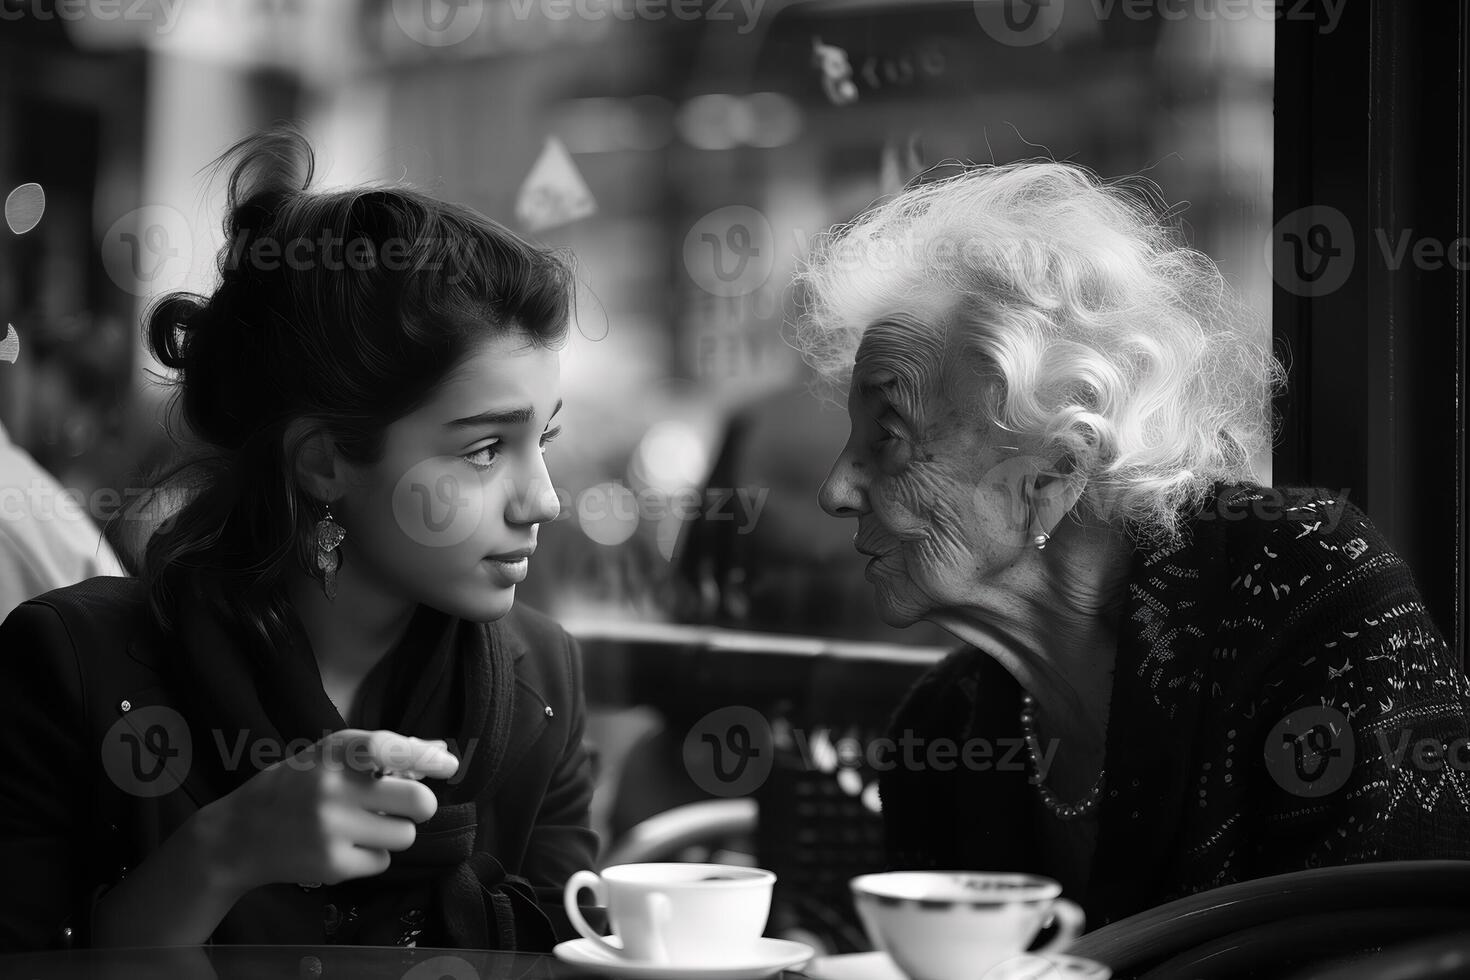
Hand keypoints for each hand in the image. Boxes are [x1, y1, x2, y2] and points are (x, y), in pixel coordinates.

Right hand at [194, 728, 458, 893]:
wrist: (238, 835)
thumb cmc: (293, 788)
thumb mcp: (328, 757)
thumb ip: (381, 752)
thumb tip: (438, 749)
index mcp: (334, 752)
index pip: (391, 747)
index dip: (426, 757)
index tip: (449, 764)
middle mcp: (334, 786)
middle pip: (418, 801)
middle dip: (421, 806)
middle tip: (408, 807)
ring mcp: (332, 828)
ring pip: (405, 835)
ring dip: (394, 832)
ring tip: (364, 827)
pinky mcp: (331, 864)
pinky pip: (382, 861)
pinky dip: (372, 856)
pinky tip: (345, 846)